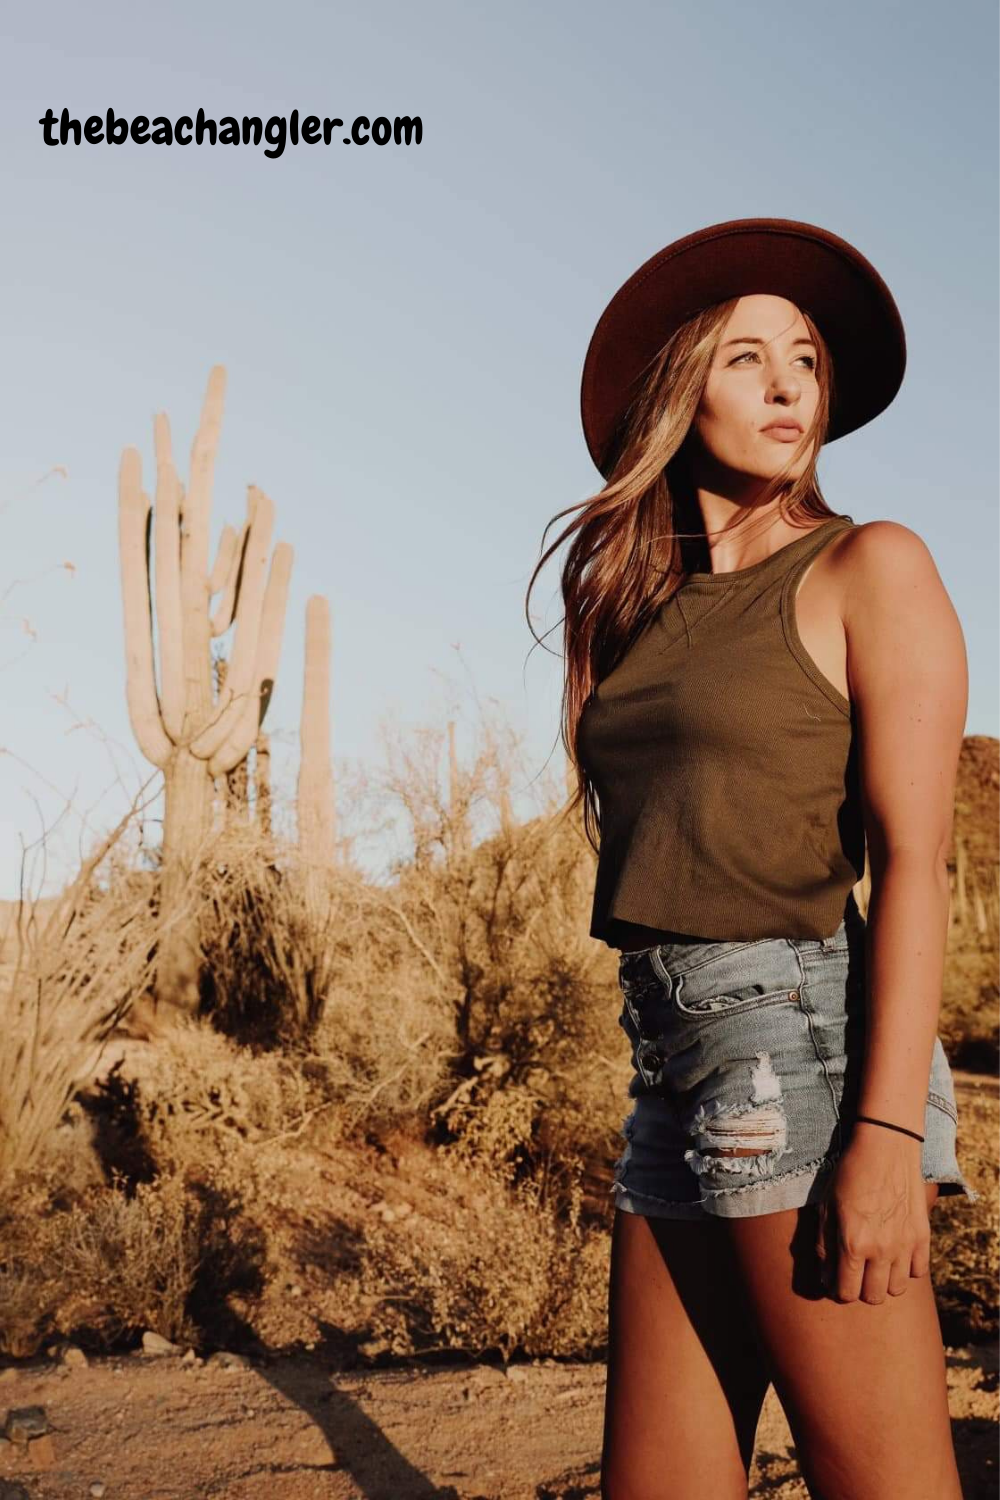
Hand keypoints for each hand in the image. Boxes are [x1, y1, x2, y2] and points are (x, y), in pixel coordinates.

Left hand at [815, 1129, 930, 1303]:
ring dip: (883, 1281)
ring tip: (874, 1264)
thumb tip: (825, 1277)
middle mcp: (880, 1250)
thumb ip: (824, 1245)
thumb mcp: (826, 1206)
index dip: (837, 1290)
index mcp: (852, 1243)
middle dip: (859, 1289)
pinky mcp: (922, 1236)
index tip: (835, 1279)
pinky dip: (906, 1269)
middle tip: (854, 1272)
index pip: (846, 1293)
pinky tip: (895, 1253)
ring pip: (896, 1289)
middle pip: (873, 1297)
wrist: (886, 1147)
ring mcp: (905, 1245)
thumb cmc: (849, 1173)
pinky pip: (917, 1272)